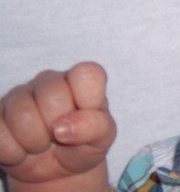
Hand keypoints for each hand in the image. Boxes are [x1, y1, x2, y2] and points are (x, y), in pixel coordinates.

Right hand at [0, 62, 115, 190]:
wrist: (57, 169)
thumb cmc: (84, 145)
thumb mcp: (102, 138)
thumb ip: (95, 126)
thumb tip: (63, 127)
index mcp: (81, 80)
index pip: (87, 73)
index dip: (87, 99)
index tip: (86, 116)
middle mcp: (50, 81)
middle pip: (52, 95)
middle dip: (59, 127)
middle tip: (61, 136)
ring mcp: (19, 95)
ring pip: (21, 114)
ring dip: (35, 142)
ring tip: (42, 144)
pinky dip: (13, 152)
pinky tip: (22, 150)